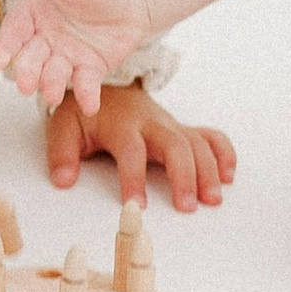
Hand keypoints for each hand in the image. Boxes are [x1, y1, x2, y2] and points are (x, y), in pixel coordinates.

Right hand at [0, 0, 153, 113]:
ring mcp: (65, 56)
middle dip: (26, 71)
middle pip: (29, 57)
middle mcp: (44, 38)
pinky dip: (86, 95)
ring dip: (50, 85)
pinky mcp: (89, 69)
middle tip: (25, 84)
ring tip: (51, 95)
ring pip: (53, 74)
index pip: (14, 30)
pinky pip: (84, 84)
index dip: (3, 47)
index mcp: (35, 12)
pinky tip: (90, 105)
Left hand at [45, 82, 235, 210]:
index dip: (133, 177)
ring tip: (212, 200)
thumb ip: (62, 153)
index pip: (131, 150)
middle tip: (187, 206)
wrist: (106, 85)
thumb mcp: (63, 126)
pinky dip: (223, 152)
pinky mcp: (181, 129)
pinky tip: (229, 175)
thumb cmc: (86, 112)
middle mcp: (152, 123)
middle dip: (184, 175)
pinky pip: (210, 136)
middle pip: (175, 144)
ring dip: (208, 170)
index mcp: (122, 123)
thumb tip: (63, 180)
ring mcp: (170, 125)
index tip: (134, 205)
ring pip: (197, 143)